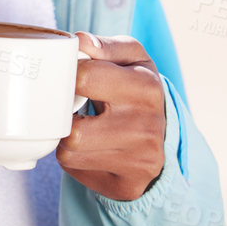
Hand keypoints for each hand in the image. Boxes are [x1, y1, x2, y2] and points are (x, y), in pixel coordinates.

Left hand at [54, 33, 167, 201]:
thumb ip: (107, 46)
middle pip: (73, 126)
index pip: (85, 77)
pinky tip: (88, 146)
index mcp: (146, 87)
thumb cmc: (137, 93)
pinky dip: (73, 156)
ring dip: (66, 136)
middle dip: (64, 113)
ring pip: (70, 149)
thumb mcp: (132, 60)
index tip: (67, 77)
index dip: (66, 76)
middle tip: (70, 105)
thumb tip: (81, 41)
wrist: (163, 141)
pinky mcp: (126, 184)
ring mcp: (138, 159)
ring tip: (81, 125)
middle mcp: (145, 125)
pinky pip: (75, 168)